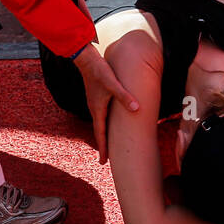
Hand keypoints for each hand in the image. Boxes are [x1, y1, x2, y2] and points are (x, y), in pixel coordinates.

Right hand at [73, 43, 139, 162]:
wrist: (86, 60)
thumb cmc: (99, 72)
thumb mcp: (113, 84)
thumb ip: (124, 96)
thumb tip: (136, 109)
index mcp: (98, 110)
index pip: (100, 134)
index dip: (103, 148)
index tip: (104, 162)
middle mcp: (94, 109)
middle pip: (100, 132)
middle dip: (104, 146)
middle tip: (107, 159)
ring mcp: (95, 104)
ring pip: (101, 124)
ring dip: (104, 135)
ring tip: (110, 144)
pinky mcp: (97, 98)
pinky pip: (102, 116)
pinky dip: (105, 124)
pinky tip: (111, 124)